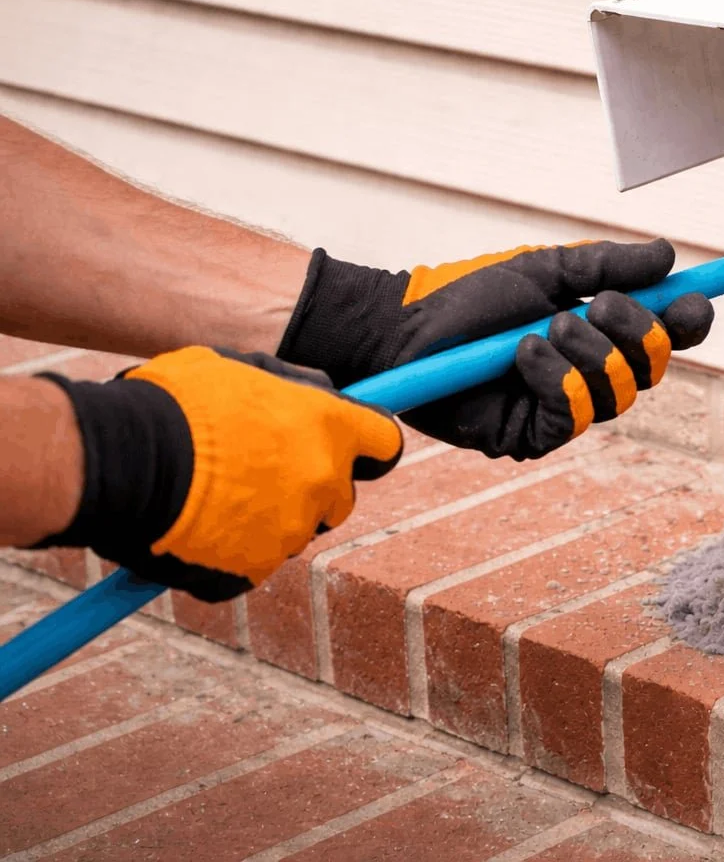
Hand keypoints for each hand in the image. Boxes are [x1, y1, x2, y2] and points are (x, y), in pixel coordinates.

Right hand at [34, 347, 402, 600]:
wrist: (120, 460)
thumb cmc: (175, 403)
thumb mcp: (239, 369)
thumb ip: (291, 388)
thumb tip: (317, 393)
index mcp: (329, 428)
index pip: (385, 444)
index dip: (366, 447)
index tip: (350, 448)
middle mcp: (322, 482)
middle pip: (339, 497)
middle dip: (310, 488)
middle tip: (258, 473)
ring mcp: (291, 531)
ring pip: (292, 531)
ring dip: (265, 519)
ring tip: (209, 495)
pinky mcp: (252, 571)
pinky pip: (249, 565)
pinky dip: (225, 553)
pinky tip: (189, 528)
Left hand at [275, 240, 712, 458]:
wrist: (407, 327)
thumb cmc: (472, 296)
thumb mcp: (547, 268)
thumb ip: (608, 263)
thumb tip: (668, 253)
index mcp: (602, 335)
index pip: (667, 337)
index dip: (688, 322)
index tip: (692, 300)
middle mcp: (592, 376)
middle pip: (654, 369)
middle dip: (635, 333)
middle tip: (598, 304)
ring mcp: (564, 410)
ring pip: (617, 394)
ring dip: (587, 354)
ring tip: (545, 327)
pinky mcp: (533, 438)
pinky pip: (572, 415)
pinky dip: (555, 378)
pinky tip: (523, 353)